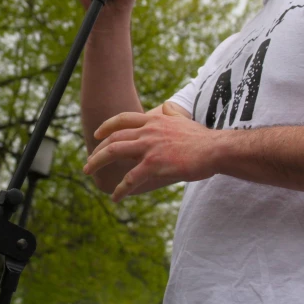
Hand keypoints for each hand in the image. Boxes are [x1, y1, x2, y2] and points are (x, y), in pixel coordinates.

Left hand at [84, 103, 220, 201]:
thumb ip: (172, 113)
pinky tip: (116, 197)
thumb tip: (166, 106)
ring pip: (114, 152)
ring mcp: (150, 147)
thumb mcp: (183, 120)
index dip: (107, 126)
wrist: (215, 149)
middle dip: (97, 150)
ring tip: (89, 172)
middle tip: (88, 162)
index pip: (123, 119)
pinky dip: (120, 188)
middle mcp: (148, 131)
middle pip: (114, 138)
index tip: (97, 134)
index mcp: (154, 120)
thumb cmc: (202, 138)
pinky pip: (131, 178)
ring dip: (97, 162)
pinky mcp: (154, 164)